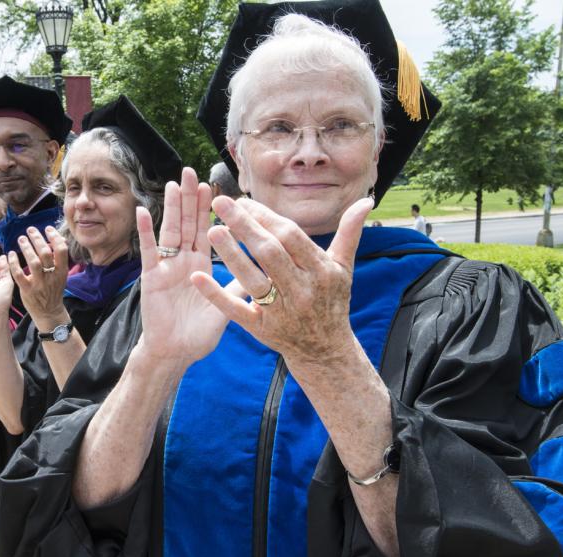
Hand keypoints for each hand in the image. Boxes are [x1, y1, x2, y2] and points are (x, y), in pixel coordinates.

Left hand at [7, 226, 68, 329]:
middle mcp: (51, 276)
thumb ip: (58, 259)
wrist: (49, 312)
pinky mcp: (27, 290)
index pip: (61, 250)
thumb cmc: (53, 290)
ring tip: (21, 239)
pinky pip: (18, 274)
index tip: (47, 229)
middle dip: (37, 239)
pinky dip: (14, 263)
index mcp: (62, 271)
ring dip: (27, 248)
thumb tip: (58, 239)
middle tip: (30, 230)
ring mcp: (39, 283)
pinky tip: (10, 255)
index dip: (54, 237)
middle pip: (46, 253)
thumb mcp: (60, 275)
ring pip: (33, 262)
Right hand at [136, 167, 229, 370]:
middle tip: (193, 171)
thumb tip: (265, 270)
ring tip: (175, 182)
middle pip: (188, 224)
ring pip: (171, 231)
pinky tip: (144, 211)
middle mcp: (184, 262)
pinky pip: (149, 251)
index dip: (210, 209)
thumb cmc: (198, 334)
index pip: (208, 231)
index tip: (215, 186)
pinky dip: (146, 232)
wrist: (175, 354)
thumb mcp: (226, 307)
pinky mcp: (152, 278)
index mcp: (202, 266)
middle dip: (191, 198)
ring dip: (172, 207)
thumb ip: (239, 286)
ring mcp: (167, 268)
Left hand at [192, 196, 372, 362]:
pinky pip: (236, 310)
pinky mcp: (261, 330)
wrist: (326, 350)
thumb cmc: (332, 301)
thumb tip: (365, 200)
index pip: (290, 236)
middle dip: (244, 226)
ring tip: (211, 230)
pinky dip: (216, 294)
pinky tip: (197, 277)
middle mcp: (301, 290)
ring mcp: (281, 312)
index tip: (243, 201)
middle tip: (220, 203)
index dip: (266, 217)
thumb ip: (349, 233)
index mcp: (320, 271)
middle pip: (269, 253)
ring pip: (252, 279)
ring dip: (230, 254)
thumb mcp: (343, 268)